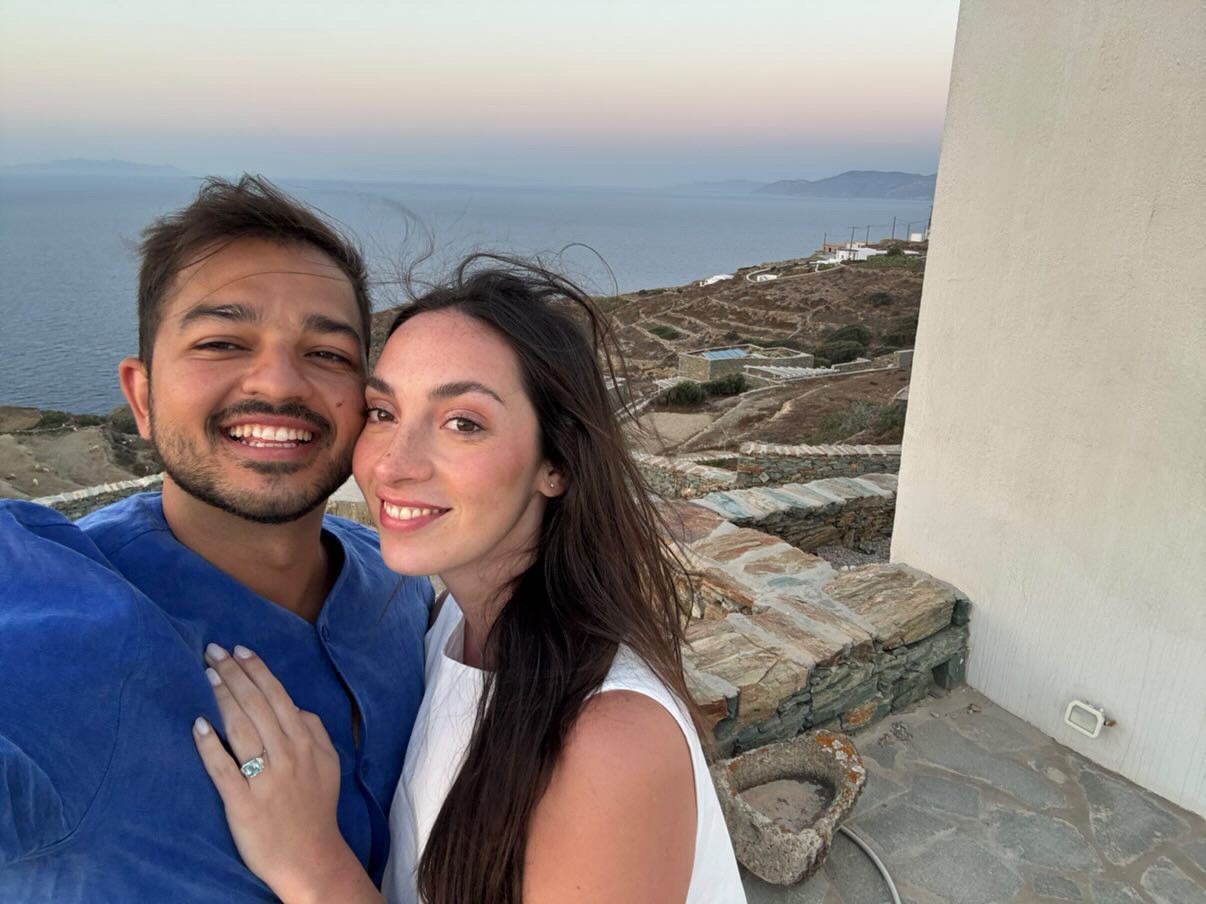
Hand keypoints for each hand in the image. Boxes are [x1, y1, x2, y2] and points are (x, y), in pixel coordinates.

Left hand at [192, 643, 371, 903]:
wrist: (309, 856)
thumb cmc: (315, 808)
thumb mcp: (329, 764)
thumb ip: (315, 731)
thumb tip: (295, 707)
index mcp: (305, 742)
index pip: (278, 697)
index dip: (257, 671)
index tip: (238, 649)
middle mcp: (286, 754)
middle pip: (256, 705)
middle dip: (233, 674)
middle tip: (212, 651)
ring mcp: (264, 778)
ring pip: (240, 728)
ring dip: (223, 698)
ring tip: (207, 675)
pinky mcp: (242, 802)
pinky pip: (223, 768)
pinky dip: (210, 745)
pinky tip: (198, 725)